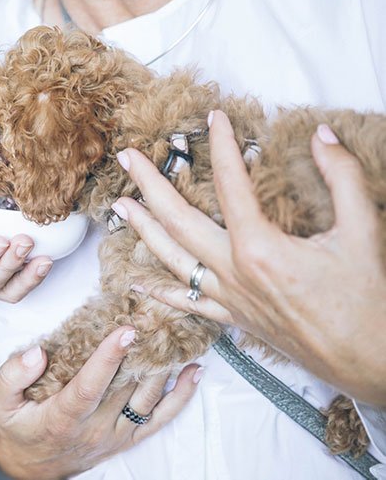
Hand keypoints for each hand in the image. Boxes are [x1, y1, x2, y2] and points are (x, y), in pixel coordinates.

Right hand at [0, 327, 201, 478]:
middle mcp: (94, 427)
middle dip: (142, 349)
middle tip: (156, 315)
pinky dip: (180, 396)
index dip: (109, 358)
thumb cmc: (19, 424)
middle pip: (124, 386)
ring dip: (163, 365)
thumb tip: (36, 353)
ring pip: (146, 398)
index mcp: (63, 416)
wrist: (33, 465)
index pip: (89, 386)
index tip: (126, 331)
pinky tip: (193, 372)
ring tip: (173, 331)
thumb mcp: (1, 401)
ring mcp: (115, 434)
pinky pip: (160, 418)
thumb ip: (12, 375)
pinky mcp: (128, 437)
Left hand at [113, 110, 385, 404]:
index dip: (221, 145)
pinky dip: (159, 293)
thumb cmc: (366, 300)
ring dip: (143, 230)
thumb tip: (321, 134)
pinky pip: (187, 304)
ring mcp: (228, 298)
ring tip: (119, 206)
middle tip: (126, 158)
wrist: (369, 362)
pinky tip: (136, 285)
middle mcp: (233, 272)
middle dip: (149, 185)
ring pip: (172, 259)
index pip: (231, 184)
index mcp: (260, 248)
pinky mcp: (233, 318)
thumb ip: (342, 177)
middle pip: (179, 220)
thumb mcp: (362, 231)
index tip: (214, 117)